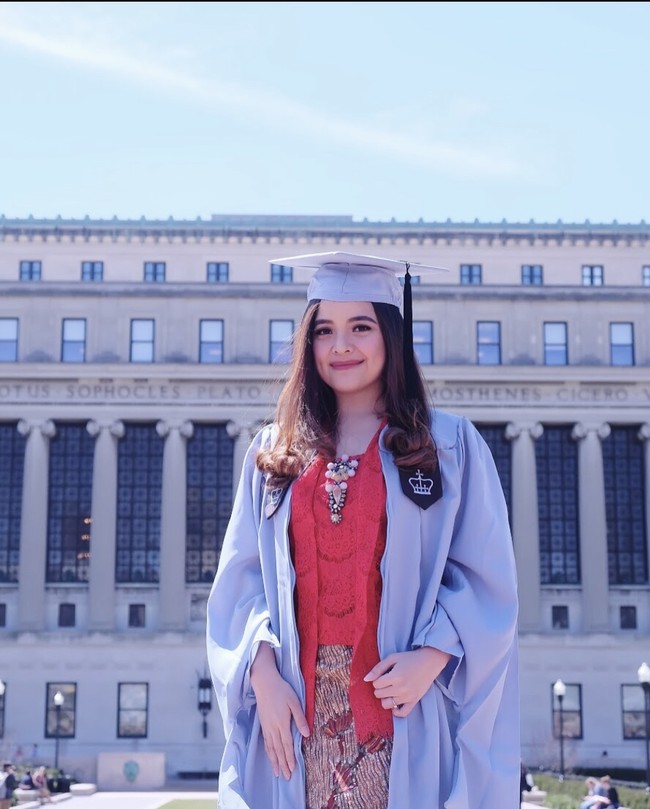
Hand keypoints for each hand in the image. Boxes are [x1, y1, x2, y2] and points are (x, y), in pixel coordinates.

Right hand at [250, 643, 308, 779]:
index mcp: (282, 723)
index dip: (289, 758)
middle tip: (286, 778)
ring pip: (271, 748)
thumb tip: (307, 734)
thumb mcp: (294, 701)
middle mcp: (273, 728)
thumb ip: (300, 718)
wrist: (264, 682)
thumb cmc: (281, 690)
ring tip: (277, 773)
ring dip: (275, 761)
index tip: (292, 770)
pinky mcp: (263, 724)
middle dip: (283, 764)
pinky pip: (266, 742)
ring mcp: (267, 726)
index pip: (287, 745)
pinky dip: (269, 752)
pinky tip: (271, 756)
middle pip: (278, 750)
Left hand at [363, 646, 450, 716]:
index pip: (376, 685)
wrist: (429, 662)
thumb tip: (366, 679)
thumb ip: (378, 668)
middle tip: (387, 681)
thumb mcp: (392, 658)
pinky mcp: (414, 701)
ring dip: (385, 698)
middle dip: (380, 688)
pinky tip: (395, 702)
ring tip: (391, 690)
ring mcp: (408, 697)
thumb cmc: (409, 658)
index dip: (377, 680)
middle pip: (379, 695)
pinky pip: (402, 713)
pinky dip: (396, 711)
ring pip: (387, 705)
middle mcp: (401, 688)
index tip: (383, 675)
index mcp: (395, 676)